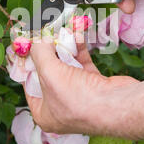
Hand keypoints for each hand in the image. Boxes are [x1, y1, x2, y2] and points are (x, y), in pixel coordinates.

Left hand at [24, 38, 143, 139]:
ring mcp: (78, 96)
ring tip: (60, 30)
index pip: (28, 85)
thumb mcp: (49, 73)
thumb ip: (40, 53)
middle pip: (48, 73)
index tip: (25, 46)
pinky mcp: (94, 85)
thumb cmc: (81, 100)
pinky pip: (82, 63)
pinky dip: (78, 50)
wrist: (118, 105)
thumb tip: (37, 39)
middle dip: (47, 51)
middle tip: (43, 34)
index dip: (26, 63)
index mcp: (44, 113)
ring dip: (64, 47)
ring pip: (66, 66)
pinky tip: (76, 36)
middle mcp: (60, 107)